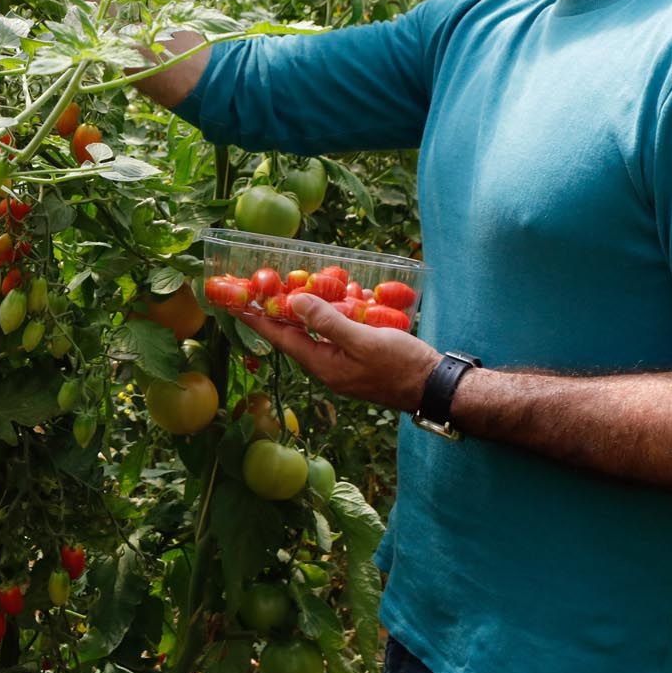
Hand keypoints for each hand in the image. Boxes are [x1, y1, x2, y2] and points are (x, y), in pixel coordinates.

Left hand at [237, 294, 441, 413]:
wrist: (435, 386)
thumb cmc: (400, 365)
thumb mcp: (363, 340)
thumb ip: (328, 322)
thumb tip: (294, 303)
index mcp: (323, 364)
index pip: (281, 338)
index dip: (258, 319)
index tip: (236, 303)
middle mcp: (328, 365)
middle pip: (296, 334)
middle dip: (281, 309)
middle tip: (264, 287)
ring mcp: (345, 363)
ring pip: (319, 331)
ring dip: (312, 308)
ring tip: (301, 286)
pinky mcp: (361, 356)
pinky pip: (340, 333)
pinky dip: (339, 313)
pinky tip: (346, 295)